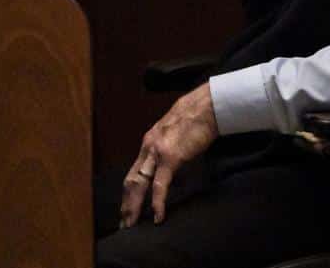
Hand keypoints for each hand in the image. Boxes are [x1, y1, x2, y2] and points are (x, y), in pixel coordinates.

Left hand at [119, 84, 220, 227]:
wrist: (206, 105)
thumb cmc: (195, 117)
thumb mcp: (175, 133)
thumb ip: (170, 149)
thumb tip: (173, 166)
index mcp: (149, 143)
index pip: (134, 172)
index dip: (129, 191)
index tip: (126, 207)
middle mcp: (148, 147)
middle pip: (131, 180)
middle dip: (126, 203)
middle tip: (123, 223)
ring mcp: (157, 152)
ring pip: (139, 183)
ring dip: (133, 205)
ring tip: (130, 224)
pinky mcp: (170, 157)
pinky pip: (160, 185)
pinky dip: (157, 202)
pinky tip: (158, 216)